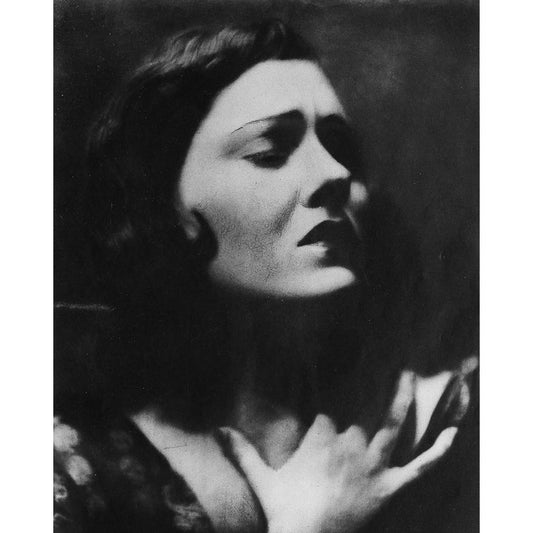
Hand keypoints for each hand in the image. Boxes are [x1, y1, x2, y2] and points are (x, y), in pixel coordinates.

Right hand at [219, 371, 457, 532]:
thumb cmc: (286, 512)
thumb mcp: (262, 479)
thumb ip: (241, 450)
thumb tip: (216, 428)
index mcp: (322, 440)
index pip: (328, 407)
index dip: (325, 392)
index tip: (323, 364)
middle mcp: (350, 447)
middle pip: (363, 412)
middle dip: (368, 386)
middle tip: (378, 359)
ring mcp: (372, 467)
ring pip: (393, 428)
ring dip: (401, 400)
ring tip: (408, 374)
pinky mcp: (390, 488)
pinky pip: (419, 468)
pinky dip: (437, 451)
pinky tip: (453, 434)